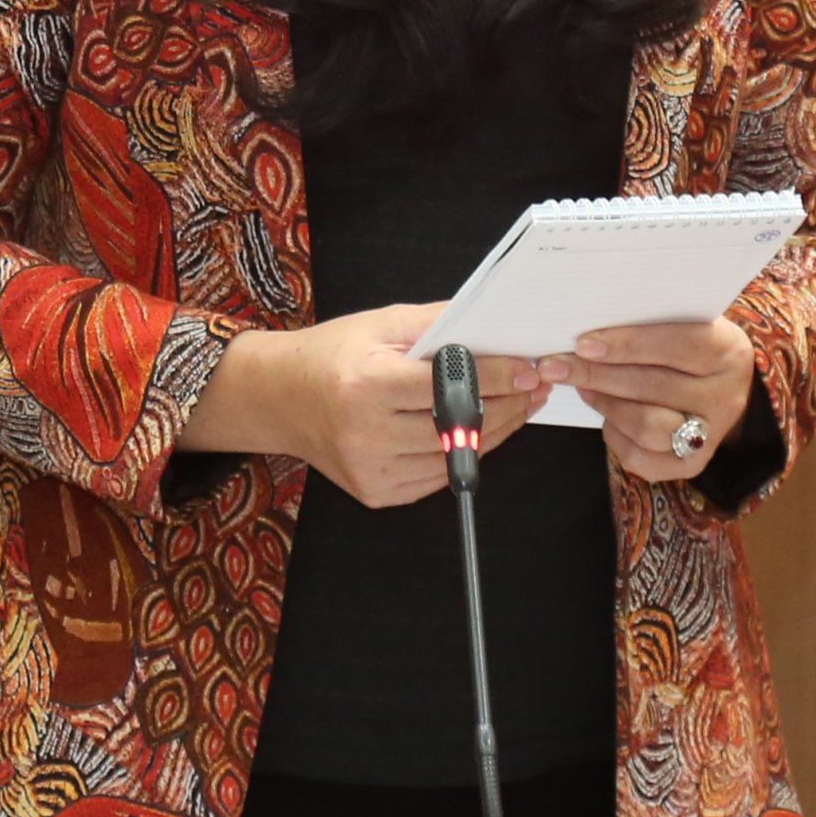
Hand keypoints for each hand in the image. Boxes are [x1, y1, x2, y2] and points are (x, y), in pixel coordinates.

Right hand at [185, 304, 549, 506]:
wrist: (279, 398)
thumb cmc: (332, 354)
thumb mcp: (380, 324)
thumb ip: (437, 323)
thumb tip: (494, 325)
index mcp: (365, 385)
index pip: (447, 386)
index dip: (496, 377)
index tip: (529, 369)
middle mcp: (365, 434)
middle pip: (457, 427)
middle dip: (507, 406)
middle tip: (536, 388)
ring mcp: (370, 470)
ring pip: (454, 457)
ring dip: (495, 433)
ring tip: (520, 407)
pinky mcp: (376, 493)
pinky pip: (437, 477)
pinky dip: (465, 454)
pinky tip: (483, 431)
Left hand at [560, 317, 755, 484]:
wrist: (728, 391)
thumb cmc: (691, 349)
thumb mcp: (684, 325)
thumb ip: (648, 326)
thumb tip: (585, 338)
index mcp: (726, 350)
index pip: (676, 344)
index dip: (627, 344)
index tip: (583, 344)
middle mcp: (725, 395)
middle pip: (654, 386)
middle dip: (598, 376)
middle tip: (557, 367)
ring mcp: (712, 434)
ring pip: (647, 426)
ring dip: (606, 405)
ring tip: (583, 388)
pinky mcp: (693, 464)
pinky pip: (643, 458)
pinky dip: (616, 437)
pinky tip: (606, 418)